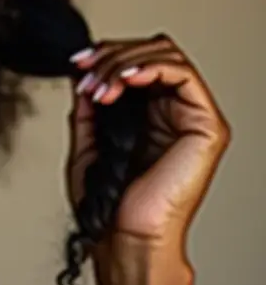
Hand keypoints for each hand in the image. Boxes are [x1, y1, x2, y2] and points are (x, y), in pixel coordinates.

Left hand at [66, 34, 229, 247]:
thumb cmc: (109, 202)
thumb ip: (89, 105)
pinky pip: (184, 75)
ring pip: (167, 54)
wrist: (123, 235)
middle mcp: (173, 111)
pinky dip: (150, 67)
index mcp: (148, 113)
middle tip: (88, 73)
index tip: (78, 63)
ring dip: (124, 62)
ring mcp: (191, 117)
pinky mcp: (206, 127)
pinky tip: (124, 80)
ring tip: (101, 87)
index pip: (136, 59)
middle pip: (152, 49)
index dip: (105, 53)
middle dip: (112, 55)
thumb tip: (84, 72)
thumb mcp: (88, 140)